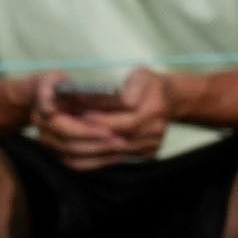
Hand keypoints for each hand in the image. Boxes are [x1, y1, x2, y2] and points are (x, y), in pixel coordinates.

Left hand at [30, 66, 170, 171]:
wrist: (168, 100)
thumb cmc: (148, 85)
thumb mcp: (142, 76)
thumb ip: (133, 86)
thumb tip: (124, 101)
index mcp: (155, 110)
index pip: (122, 124)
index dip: (98, 121)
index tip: (79, 115)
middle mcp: (155, 131)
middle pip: (117, 141)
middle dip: (90, 135)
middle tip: (69, 128)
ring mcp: (152, 145)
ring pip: (115, 155)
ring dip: (90, 148)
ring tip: (71, 138)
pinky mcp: (147, 155)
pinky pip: (118, 162)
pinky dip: (98, 158)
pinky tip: (83, 147)